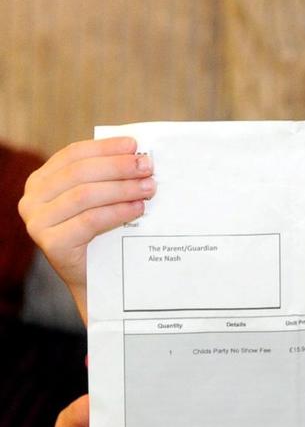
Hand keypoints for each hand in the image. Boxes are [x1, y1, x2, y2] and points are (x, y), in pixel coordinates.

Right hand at [18, 136, 153, 322]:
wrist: (96, 280)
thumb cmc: (102, 235)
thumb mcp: (100, 200)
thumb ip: (107, 178)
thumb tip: (139, 155)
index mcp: (42, 181)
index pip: (73, 154)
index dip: (105, 148)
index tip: (134, 145)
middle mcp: (33, 199)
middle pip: (80, 173)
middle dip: (118, 167)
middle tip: (147, 167)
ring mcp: (37, 221)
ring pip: (85, 195)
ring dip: (122, 188)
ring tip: (148, 188)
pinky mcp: (50, 243)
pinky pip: (89, 220)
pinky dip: (117, 211)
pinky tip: (138, 209)